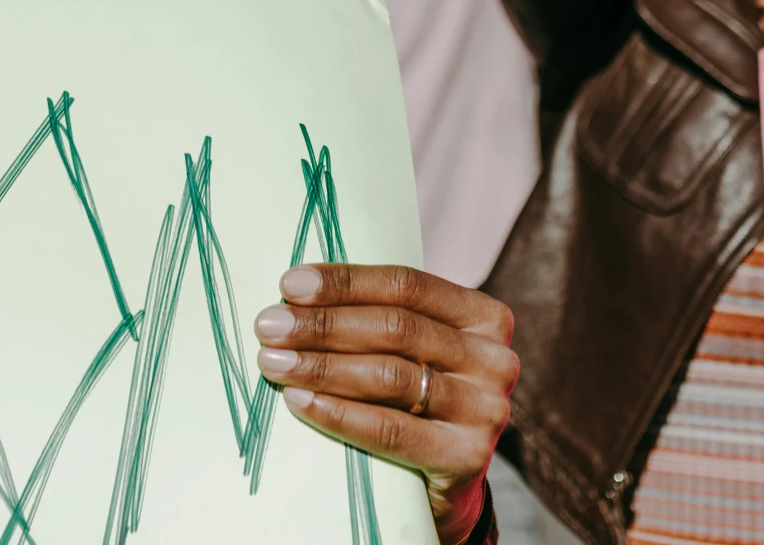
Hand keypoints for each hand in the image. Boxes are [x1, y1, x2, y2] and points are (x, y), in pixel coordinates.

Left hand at [255, 264, 515, 544]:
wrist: (447, 480)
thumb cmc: (417, 400)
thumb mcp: (414, 350)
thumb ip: (379, 318)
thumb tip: (296, 293)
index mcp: (484, 316)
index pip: (407, 285)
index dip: (346, 282)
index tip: (289, 285)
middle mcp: (494, 359)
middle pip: (396, 328)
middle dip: (323, 325)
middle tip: (269, 326)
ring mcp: (486, 409)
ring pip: (390, 376)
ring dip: (321, 366)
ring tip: (273, 362)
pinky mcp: (467, 457)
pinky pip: (390, 430)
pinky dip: (338, 413)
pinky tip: (299, 401)